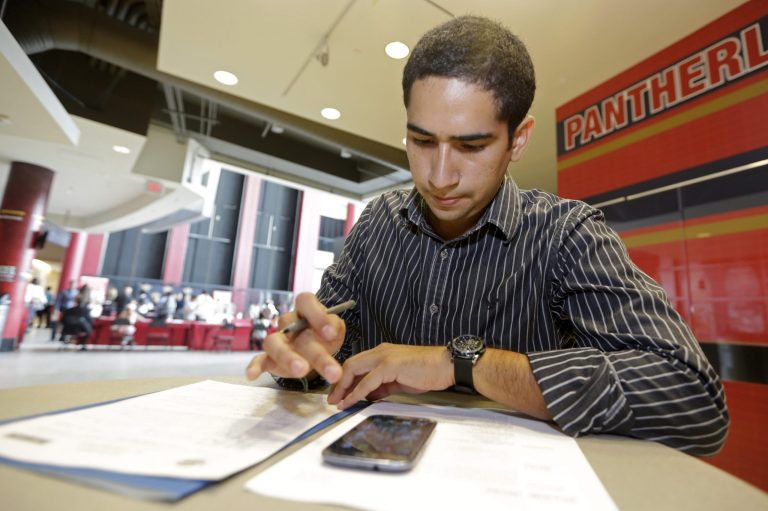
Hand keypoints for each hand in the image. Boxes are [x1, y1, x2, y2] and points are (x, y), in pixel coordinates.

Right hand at [245, 293, 345, 383]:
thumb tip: (330, 331)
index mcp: (305, 310)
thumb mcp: (336, 328)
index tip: (330, 333)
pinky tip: (252, 375)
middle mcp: (288, 322)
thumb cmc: (324, 336)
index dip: (317, 314)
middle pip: (292, 328)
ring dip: (288, 357)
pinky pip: (259, 359)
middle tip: (329, 370)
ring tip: (302, 371)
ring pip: (275, 344)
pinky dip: (254, 366)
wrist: (315, 350)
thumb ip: (334, 326)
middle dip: (314, 351)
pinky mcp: (270, 358)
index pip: (305, 301)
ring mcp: (278, 340)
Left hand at [327, 343, 453, 408]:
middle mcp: (380, 351)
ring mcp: (384, 357)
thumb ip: (383, 386)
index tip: (338, 394)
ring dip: (342, 388)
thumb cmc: (427, 372)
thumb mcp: (400, 380)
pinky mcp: (389, 365)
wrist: (446, 366)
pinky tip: (350, 402)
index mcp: (382, 352)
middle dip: (338, 383)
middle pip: (350, 365)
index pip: (356, 363)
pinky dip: (356, 392)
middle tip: (331, 399)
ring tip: (336, 402)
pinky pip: (367, 381)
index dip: (344, 379)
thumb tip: (369, 396)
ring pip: (354, 370)